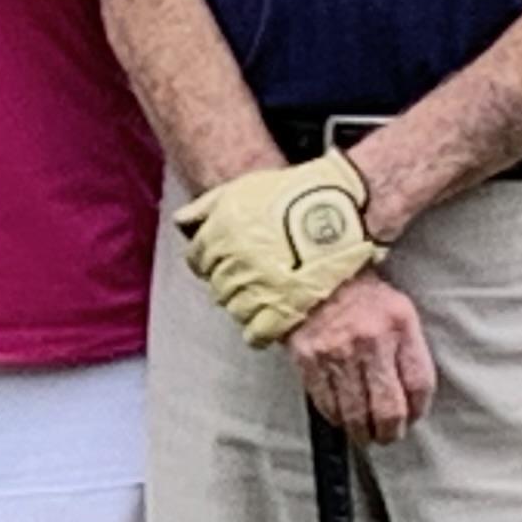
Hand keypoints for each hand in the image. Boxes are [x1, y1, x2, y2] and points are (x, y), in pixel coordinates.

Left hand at [174, 151, 381, 343]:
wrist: (340, 204)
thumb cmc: (293, 191)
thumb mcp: (242, 187)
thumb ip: (206, 207)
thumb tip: (181, 225)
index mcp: (220, 233)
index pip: (197, 261)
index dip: (210, 263)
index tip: (224, 263)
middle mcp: (234, 262)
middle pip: (217, 287)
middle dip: (231, 283)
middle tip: (251, 278)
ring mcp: (258, 287)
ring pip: (235, 310)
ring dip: (245, 305)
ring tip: (264, 296)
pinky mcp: (283, 308)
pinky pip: (257, 333)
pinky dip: (258, 333)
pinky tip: (266, 325)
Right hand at [291, 273, 436, 443]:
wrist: (311, 272)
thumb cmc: (360, 293)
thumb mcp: (398, 309)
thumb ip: (408, 349)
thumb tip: (412, 397)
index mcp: (399, 324)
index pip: (419, 383)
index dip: (418, 411)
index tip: (413, 418)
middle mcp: (370, 339)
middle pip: (389, 408)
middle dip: (391, 432)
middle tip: (388, 436)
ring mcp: (337, 352)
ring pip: (356, 414)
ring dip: (362, 432)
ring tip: (365, 433)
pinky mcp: (309, 360)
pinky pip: (326, 404)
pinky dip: (336, 418)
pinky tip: (341, 416)